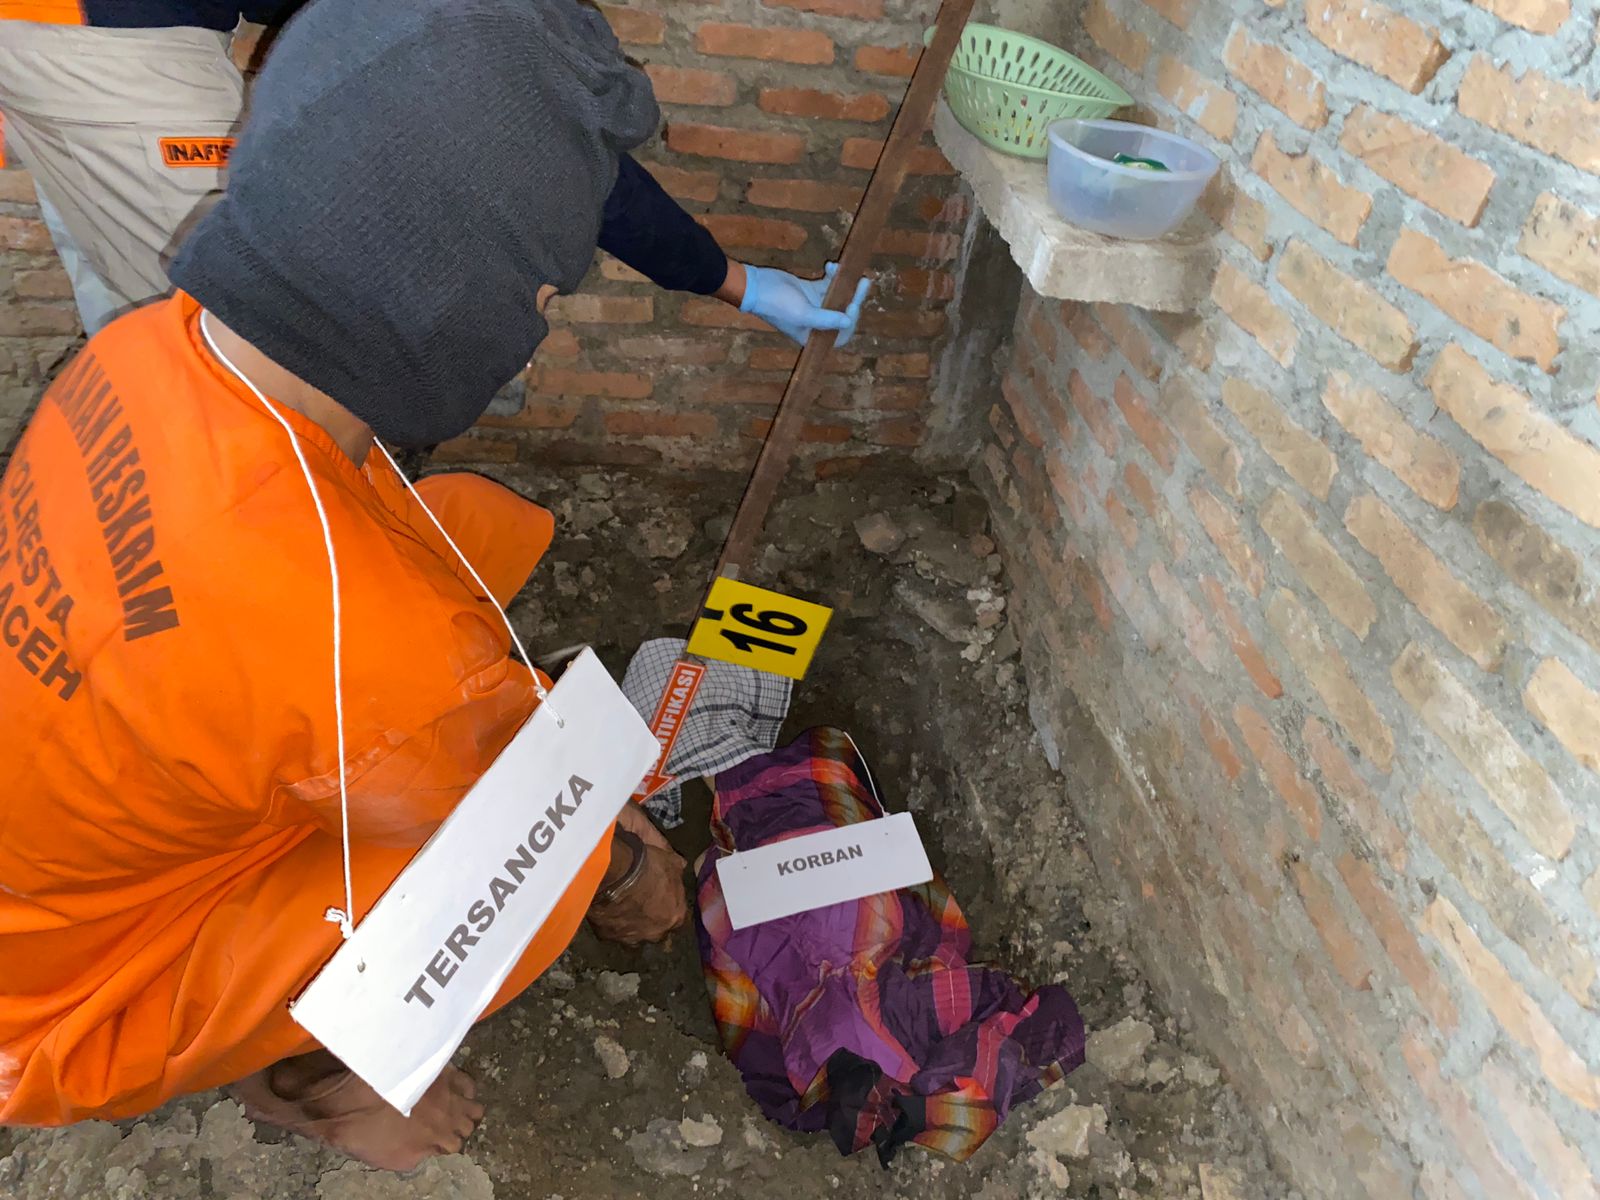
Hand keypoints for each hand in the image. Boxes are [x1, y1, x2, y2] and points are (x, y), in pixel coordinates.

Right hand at [587, 803, 688, 946]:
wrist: (614, 873)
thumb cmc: (647, 866)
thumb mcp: (670, 860)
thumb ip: (677, 869)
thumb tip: (681, 866)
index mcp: (676, 916)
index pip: (677, 917)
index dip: (669, 906)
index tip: (662, 897)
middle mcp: (656, 933)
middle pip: (656, 931)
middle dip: (651, 921)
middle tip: (641, 902)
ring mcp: (632, 938)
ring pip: (634, 936)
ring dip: (631, 925)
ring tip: (622, 907)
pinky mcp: (608, 937)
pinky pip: (611, 931)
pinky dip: (610, 922)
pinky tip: (606, 908)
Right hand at [736, 262, 871, 347]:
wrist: (755, 285)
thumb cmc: (778, 304)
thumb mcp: (803, 313)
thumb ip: (826, 319)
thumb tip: (848, 322)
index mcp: (813, 335)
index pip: (840, 335)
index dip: (850, 322)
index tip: (852, 305)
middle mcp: (816, 323)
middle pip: (842, 314)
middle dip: (854, 298)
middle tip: (864, 281)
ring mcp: (814, 305)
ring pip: (838, 297)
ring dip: (846, 284)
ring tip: (852, 270)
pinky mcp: (811, 290)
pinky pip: (828, 284)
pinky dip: (832, 276)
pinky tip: (831, 266)